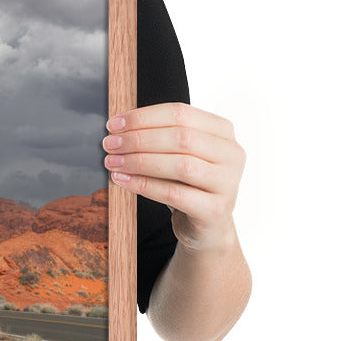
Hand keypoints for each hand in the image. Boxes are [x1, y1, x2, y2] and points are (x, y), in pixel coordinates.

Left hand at [103, 102, 245, 253]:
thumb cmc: (188, 184)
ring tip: (112, 162)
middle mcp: (231, 154)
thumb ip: (157, 137)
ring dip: (140, 161)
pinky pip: (174, 194)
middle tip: (109, 144)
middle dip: (138, 139)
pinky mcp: (215, 210)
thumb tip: (117, 128)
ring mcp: (227, 183)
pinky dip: (144, 185)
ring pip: (180, 165)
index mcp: (222, 132)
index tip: (113, 124)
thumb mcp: (177, 155)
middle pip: (181, 137)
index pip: (180, 113)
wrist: (206, 226)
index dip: (143, 117)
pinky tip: (123, 180)